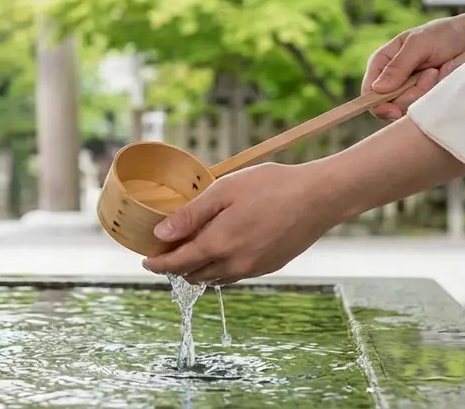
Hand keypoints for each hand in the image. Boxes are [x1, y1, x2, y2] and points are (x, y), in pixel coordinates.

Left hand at [141, 162, 340, 284]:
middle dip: (176, 266)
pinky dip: (219, 268)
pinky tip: (221, 250)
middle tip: (167, 250)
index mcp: (219, 244)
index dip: (158, 264)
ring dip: (197, 269)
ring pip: (214, 278)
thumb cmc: (270, 186)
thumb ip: (190, 215)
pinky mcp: (268, 267)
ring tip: (191, 250)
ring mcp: (253, 268)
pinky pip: (234, 275)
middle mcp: (234, 264)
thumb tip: (160, 235)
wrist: (318, 197)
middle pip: (193, 275)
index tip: (146, 261)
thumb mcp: (223, 191)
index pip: (178, 263)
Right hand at [364, 11, 464, 120]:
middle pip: (388, 105)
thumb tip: (377, 89)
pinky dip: (435, 97)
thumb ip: (398, 65)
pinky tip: (444, 80)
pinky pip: (425, 110)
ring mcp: (412, 92)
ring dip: (425, 93)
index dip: (376, 102)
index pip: (369, 90)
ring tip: (439, 72)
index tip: (391, 110)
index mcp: (384, 63)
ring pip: (408, 109)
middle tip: (430, 73)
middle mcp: (395, 81)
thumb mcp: (418, 43)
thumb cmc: (444, 35)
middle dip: (409, 94)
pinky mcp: (429, 100)